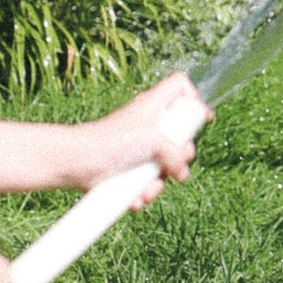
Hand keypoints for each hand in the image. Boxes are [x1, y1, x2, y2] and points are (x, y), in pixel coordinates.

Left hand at [72, 69, 209, 192]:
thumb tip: (183, 173)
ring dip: (160, 181)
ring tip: (148, 186)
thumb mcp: (154, 140)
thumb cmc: (113, 141)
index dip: (194, 98)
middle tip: (175, 160)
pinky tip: (137, 196)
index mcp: (154, 105)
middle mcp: (150, 124)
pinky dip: (145, 192)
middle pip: (182, 134)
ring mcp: (141, 148)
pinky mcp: (131, 170)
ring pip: (167, 166)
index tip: (202, 119)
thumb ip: (177, 152)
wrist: (80, 163)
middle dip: (182, 154)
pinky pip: (150, 183)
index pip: (179, 86)